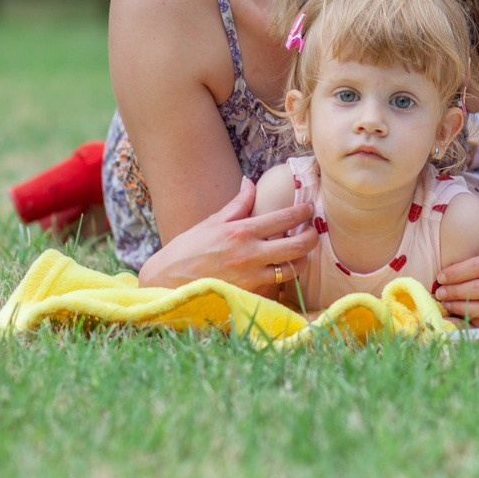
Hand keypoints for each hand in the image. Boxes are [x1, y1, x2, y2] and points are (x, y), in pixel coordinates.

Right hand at [137, 177, 317, 295]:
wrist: (166, 282)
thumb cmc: (187, 250)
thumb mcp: (211, 223)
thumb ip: (237, 205)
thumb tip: (250, 182)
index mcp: (241, 232)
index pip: (285, 218)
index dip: (303, 212)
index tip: (309, 209)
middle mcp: (249, 255)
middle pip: (298, 246)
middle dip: (312, 237)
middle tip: (313, 232)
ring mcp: (250, 277)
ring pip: (293, 269)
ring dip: (301, 259)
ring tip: (298, 252)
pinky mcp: (248, 295)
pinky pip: (276, 286)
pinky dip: (283, 278)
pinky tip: (281, 270)